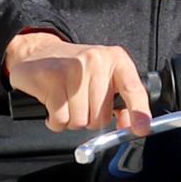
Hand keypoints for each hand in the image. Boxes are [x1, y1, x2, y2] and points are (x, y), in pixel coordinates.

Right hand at [5, 30, 152, 133]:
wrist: (38, 51)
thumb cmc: (74, 68)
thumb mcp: (104, 76)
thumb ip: (121, 101)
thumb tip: (129, 126)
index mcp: (115, 58)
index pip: (132, 89)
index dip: (139, 112)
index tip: (141, 130)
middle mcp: (96, 60)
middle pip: (101, 116)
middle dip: (90, 119)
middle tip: (81, 104)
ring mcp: (73, 68)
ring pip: (80, 120)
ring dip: (71, 120)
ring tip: (66, 102)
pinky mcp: (51, 77)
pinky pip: (60, 119)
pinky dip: (56, 122)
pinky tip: (54, 106)